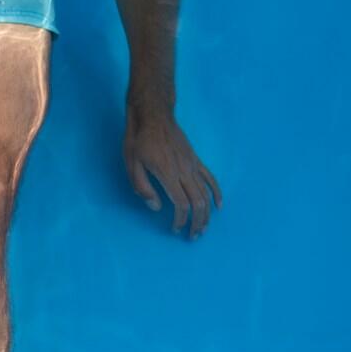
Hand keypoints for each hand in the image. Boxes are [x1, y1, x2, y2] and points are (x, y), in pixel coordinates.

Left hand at [124, 106, 221, 237]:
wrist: (154, 116)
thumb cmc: (139, 140)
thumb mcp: (131, 163)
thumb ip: (142, 187)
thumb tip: (156, 207)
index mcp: (168, 174)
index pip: (181, 204)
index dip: (180, 221)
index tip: (175, 229)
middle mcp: (184, 171)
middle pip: (198, 203)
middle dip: (197, 222)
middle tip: (192, 236)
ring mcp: (193, 165)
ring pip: (206, 194)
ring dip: (207, 213)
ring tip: (204, 228)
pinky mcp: (195, 160)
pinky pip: (211, 178)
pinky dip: (216, 192)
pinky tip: (219, 205)